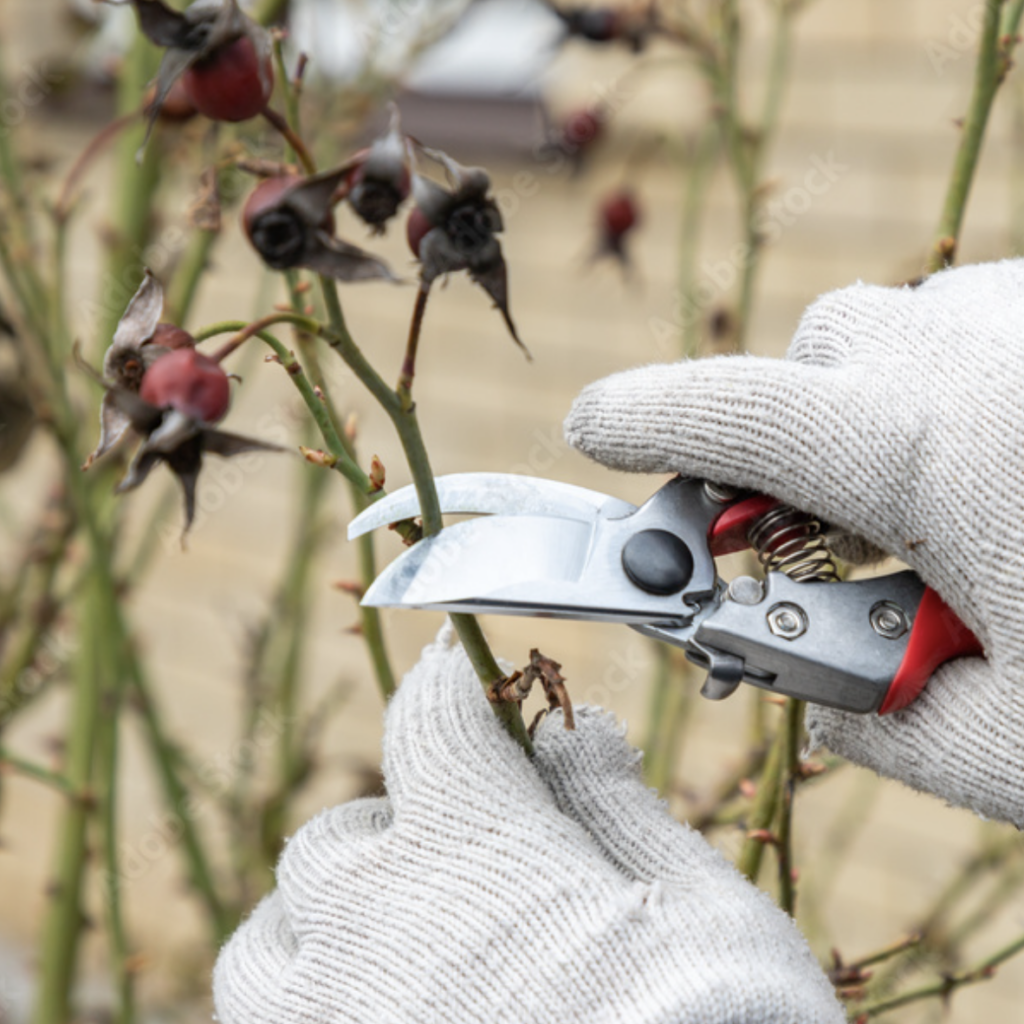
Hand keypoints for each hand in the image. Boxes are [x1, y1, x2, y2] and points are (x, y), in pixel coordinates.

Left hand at [214, 628, 842, 1023]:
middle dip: (392, 831)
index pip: (429, 722)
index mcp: (473, 851)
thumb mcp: (699, 909)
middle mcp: (376, 928)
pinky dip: (305, 1009)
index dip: (446, 690)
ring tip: (386, 946)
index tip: (457, 681)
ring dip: (317, 924)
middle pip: (338, 838)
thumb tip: (577, 732)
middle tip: (456, 865)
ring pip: (266, 942)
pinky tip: (373, 1020)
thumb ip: (619, 807)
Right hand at [564, 259, 1023, 826]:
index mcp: (946, 456)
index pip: (740, 414)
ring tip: (940, 507)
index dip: (644, 418)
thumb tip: (802, 685)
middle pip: (819, 350)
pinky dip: (955, 387)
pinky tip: (1014, 469)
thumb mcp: (1015, 751)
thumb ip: (869, 717)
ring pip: (905, 327)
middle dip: (778, 435)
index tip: (592, 429)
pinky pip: (983, 322)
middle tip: (805, 532)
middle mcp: (995, 352)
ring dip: (874, 411)